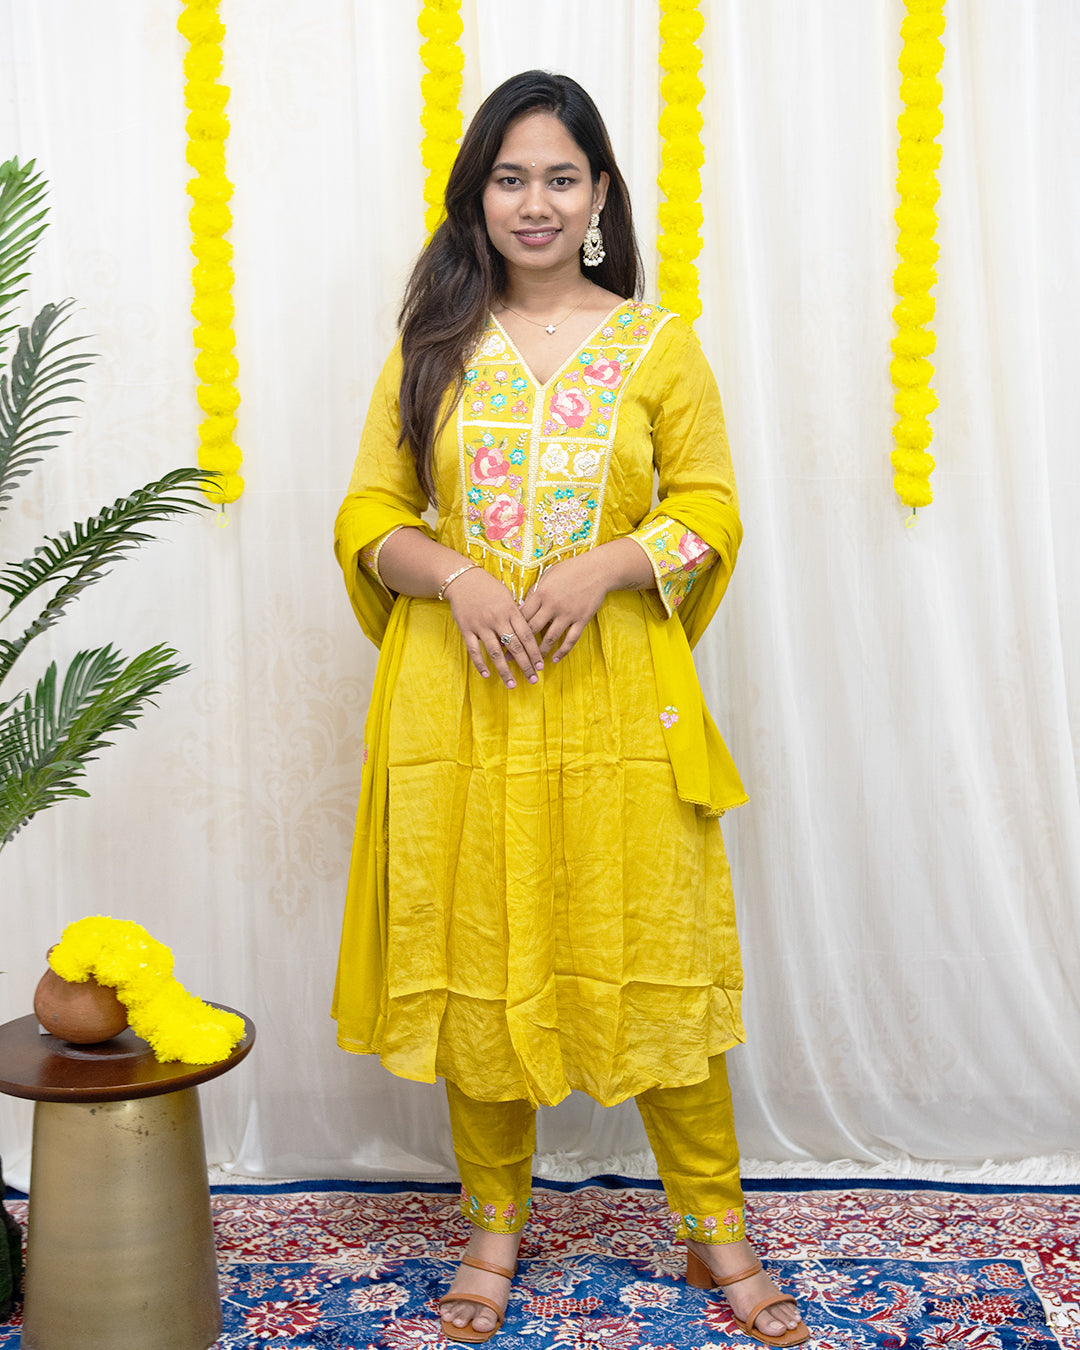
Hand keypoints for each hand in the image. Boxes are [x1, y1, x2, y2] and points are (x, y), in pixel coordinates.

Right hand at [446, 567, 543, 687]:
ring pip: (496, 652)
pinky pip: (474, 650)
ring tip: (512, 684)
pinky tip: (487, 675)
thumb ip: (517, 614)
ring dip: (505, 671)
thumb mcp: (507, 596)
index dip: (534, 652)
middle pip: (515, 647)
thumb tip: (527, 632)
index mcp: (510, 611)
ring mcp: (481, 625)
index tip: (541, 666)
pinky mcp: (467, 629)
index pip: (526, 636)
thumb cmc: (489, 587)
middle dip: (525, 665)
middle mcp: (497, 619)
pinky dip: (480, 663)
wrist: (463, 578)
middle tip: (533, 680)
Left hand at [519, 550, 617, 662]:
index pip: (522, 615)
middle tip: (512, 655)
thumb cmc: (571, 569)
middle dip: (521, 644)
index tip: (506, 637)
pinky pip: (571, 639)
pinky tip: (556, 659)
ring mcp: (567, 614)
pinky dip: (563, 651)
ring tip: (534, 662)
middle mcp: (552, 605)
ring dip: (541, 651)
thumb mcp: (548, 575)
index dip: (512, 627)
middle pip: (532, 629)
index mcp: (541, 593)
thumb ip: (536, 591)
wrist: (598, 569)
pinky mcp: (581, 619)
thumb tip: (523, 606)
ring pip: (550, 638)